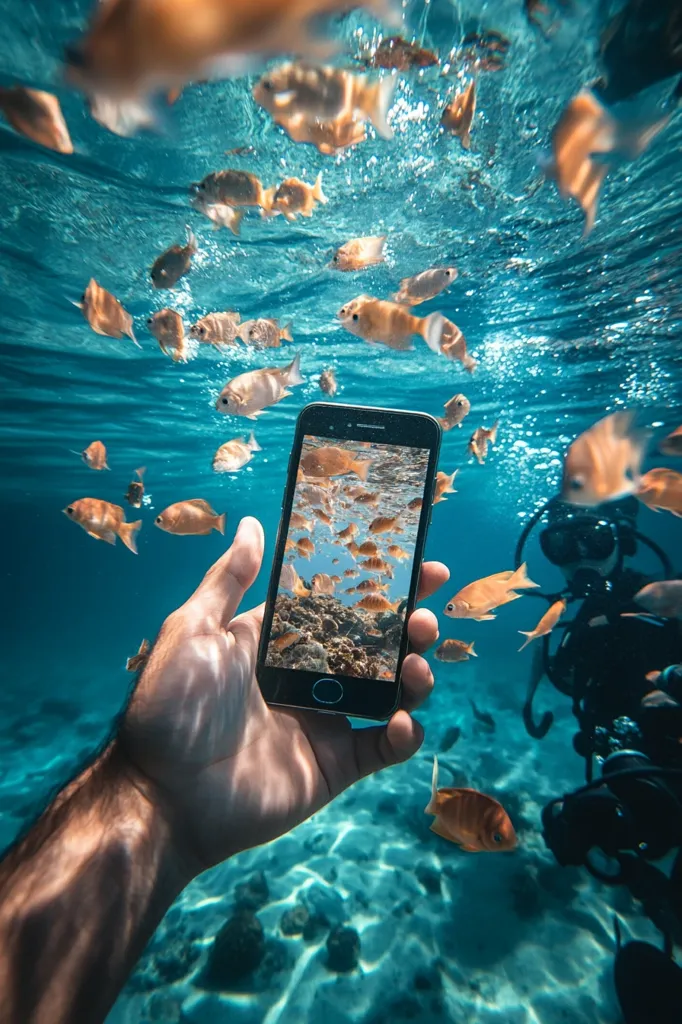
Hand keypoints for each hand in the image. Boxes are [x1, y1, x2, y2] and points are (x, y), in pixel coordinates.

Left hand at [118, 517, 448, 877]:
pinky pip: (382, 747)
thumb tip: (251, 523)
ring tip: (416, 664)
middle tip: (425, 617)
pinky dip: (404, 734)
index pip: (342, 605)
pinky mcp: (334, 766)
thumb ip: (227, 578)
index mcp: (281, 642)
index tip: (422, 566)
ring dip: (414, 675)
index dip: (382, 586)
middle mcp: (309, 677)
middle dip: (410, 627)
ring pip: (390, 692)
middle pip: (376, 645)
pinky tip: (403, 720)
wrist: (163, 795)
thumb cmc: (171, 707)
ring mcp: (325, 722)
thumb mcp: (193, 629)